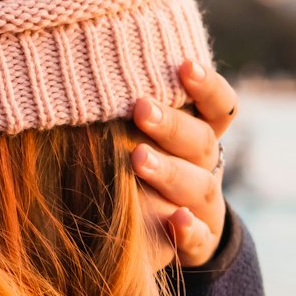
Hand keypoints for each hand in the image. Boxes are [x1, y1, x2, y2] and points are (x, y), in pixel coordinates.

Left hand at [130, 61, 238, 269]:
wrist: (171, 230)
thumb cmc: (140, 161)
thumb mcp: (138, 132)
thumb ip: (124, 104)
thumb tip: (77, 53)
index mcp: (197, 132)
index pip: (218, 104)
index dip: (206, 85)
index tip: (183, 64)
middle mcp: (205, 164)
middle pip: (199, 140)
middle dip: (171, 124)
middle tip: (141, 108)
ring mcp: (204, 204)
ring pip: (198, 185)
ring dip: (170, 171)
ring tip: (138, 159)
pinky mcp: (198, 242)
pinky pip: (198, 237)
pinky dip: (188, 230)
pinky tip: (174, 221)